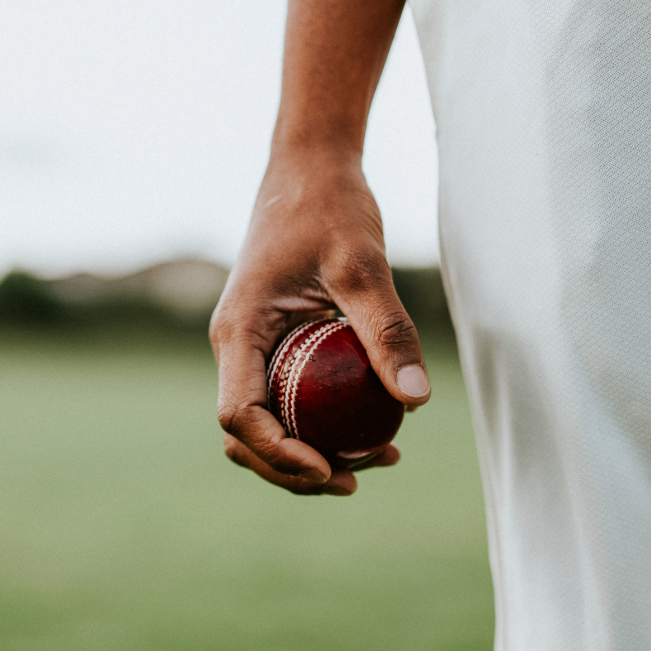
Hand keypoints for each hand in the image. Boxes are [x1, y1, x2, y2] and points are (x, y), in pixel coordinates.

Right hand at [209, 156, 430, 496]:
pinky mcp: (272, 342)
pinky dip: (316, 424)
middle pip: (245, 433)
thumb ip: (387, 331)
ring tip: (375, 460)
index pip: (239, 414)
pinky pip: (284, 398)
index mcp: (238, 331)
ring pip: (263, 422)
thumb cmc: (330, 208)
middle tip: (358, 479)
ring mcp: (251, 346)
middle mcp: (235, 345)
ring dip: (306, 452)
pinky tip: (371, 426)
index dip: (279, 454)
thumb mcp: (364, 266)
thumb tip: (415, 402)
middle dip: (292, 469)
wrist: (309, 171)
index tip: (331, 469)